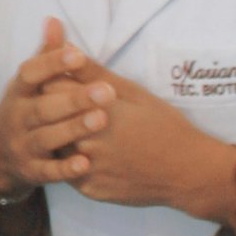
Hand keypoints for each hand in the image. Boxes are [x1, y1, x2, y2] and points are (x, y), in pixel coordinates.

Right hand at [0, 18, 114, 199]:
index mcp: (18, 92)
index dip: (51, 63)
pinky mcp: (31, 172)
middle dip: (74, 99)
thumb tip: (55, 20)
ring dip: (73, 129)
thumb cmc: (24, 109)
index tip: (77, 54)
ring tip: (101, 119)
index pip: (30, 74)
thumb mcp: (29, 84)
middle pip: (43, 108)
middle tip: (105, 91)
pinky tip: (86, 163)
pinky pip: (48, 172)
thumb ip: (45, 55)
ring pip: (47, 138)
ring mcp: (22, 146)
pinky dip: (65, 169)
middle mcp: (17, 118)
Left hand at [48, 58, 235, 223]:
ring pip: (53, 144)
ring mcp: (86, 168)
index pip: (51, 88)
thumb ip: (94, 72)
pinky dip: (70, 159)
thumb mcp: (132, 92)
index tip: (60, 80)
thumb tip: (65, 46)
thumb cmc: (163, 125)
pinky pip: (66, 170)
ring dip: (57, 134)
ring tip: (75, 128)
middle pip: (47, 117)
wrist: (187, 171)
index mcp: (96, 110)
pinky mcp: (88, 189)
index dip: (53, 81)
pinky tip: (85, 151)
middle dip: (51, 107)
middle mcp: (87, 140)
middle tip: (64, 105)